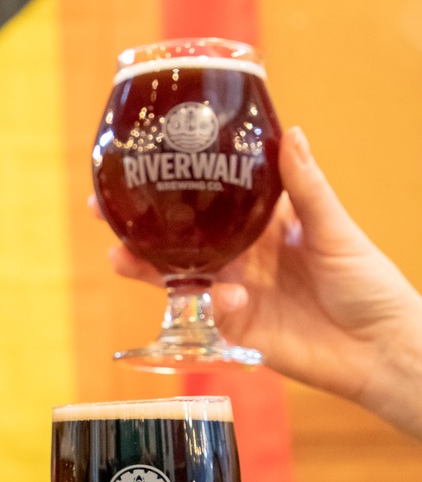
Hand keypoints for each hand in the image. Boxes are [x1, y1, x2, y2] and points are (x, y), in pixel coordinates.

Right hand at [102, 128, 421, 436]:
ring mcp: (236, 293)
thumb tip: (290, 133)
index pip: (209, 196)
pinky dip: (213, 304)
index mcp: (264, 223)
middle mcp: (243, 255)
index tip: (138, 163)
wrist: (380, 348)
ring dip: (147, 266)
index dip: (174, 181)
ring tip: (119, 256)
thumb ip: (305, 187)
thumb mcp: (336, 229)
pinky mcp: (238, 330)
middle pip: (180, 236)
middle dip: (140, 225)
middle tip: (101, 210)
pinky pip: (210, 314)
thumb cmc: (368, 283)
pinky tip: (226, 299)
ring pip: (179, 275)